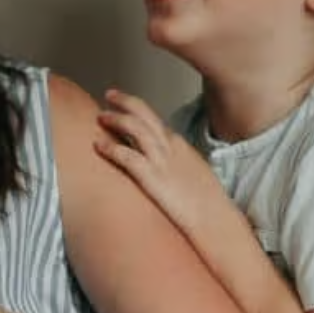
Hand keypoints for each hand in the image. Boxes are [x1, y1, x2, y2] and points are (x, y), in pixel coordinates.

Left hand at [95, 90, 223, 234]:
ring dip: (116, 119)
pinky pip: (126, 155)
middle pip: (145, 114)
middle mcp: (170, 146)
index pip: (156, 121)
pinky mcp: (152, 177)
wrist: (215, 218)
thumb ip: (179, 166)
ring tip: (100, 116)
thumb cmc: (208, 204)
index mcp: (180, 146)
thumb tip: (170, 170)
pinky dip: (111, 147)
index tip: (125, 106)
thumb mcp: (195, 176)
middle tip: (110, 95)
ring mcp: (161, 160)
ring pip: (135, 128)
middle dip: (125, 101)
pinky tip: (98, 145)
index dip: (138, 110)